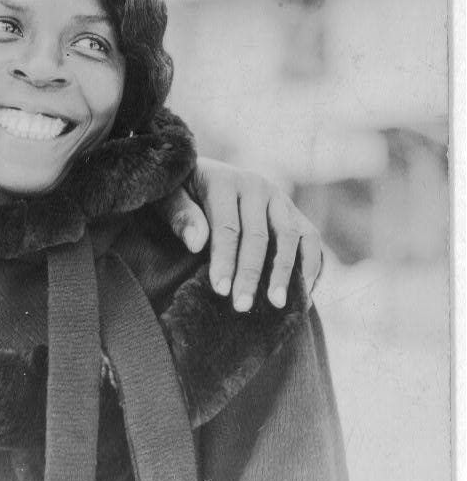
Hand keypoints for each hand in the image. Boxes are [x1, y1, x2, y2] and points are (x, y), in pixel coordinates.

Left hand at [154, 157, 322, 310]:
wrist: (202, 174)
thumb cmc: (181, 192)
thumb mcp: (168, 197)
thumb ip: (180, 215)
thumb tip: (197, 243)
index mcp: (224, 181)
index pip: (227, 227)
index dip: (225, 260)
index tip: (220, 290)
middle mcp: (256, 187)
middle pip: (260, 236)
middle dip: (251, 274)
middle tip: (242, 306)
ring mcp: (279, 198)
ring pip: (291, 237)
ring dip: (286, 273)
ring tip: (278, 304)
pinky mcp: (293, 212)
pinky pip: (310, 239)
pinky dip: (311, 265)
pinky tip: (302, 293)